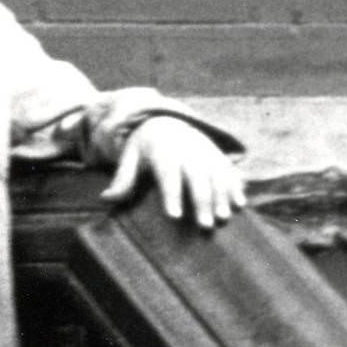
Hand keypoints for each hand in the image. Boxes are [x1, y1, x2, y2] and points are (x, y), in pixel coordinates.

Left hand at [107, 113, 243, 229]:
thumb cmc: (145, 148)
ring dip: (222, 197)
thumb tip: (105, 198)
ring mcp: (206, 151)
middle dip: (201, 201)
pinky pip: (230, 171)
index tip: (174, 216)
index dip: (171, 195)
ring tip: (224, 219)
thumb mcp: (130, 157)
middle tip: (204, 226)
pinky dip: (236, 186)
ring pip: (217, 174)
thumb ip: (122, 179)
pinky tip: (241, 205)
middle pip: (196, 177)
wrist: (166, 120)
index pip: (167, 174)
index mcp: (162, 150)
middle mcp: (187, 150)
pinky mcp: (218, 156)